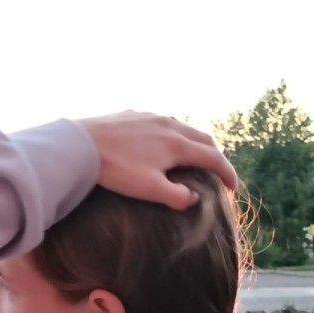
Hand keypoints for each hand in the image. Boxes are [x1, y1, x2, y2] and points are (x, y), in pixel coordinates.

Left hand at [78, 111, 236, 209]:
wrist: (81, 144)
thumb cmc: (116, 170)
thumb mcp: (149, 189)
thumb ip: (176, 196)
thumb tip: (194, 198)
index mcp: (177, 144)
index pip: (213, 157)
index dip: (227, 173)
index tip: (233, 188)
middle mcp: (169, 124)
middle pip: (202, 138)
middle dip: (214, 156)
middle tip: (216, 173)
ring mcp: (150, 116)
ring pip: (182, 127)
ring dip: (193, 143)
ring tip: (192, 158)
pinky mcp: (133, 114)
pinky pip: (161, 122)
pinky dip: (172, 134)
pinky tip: (161, 143)